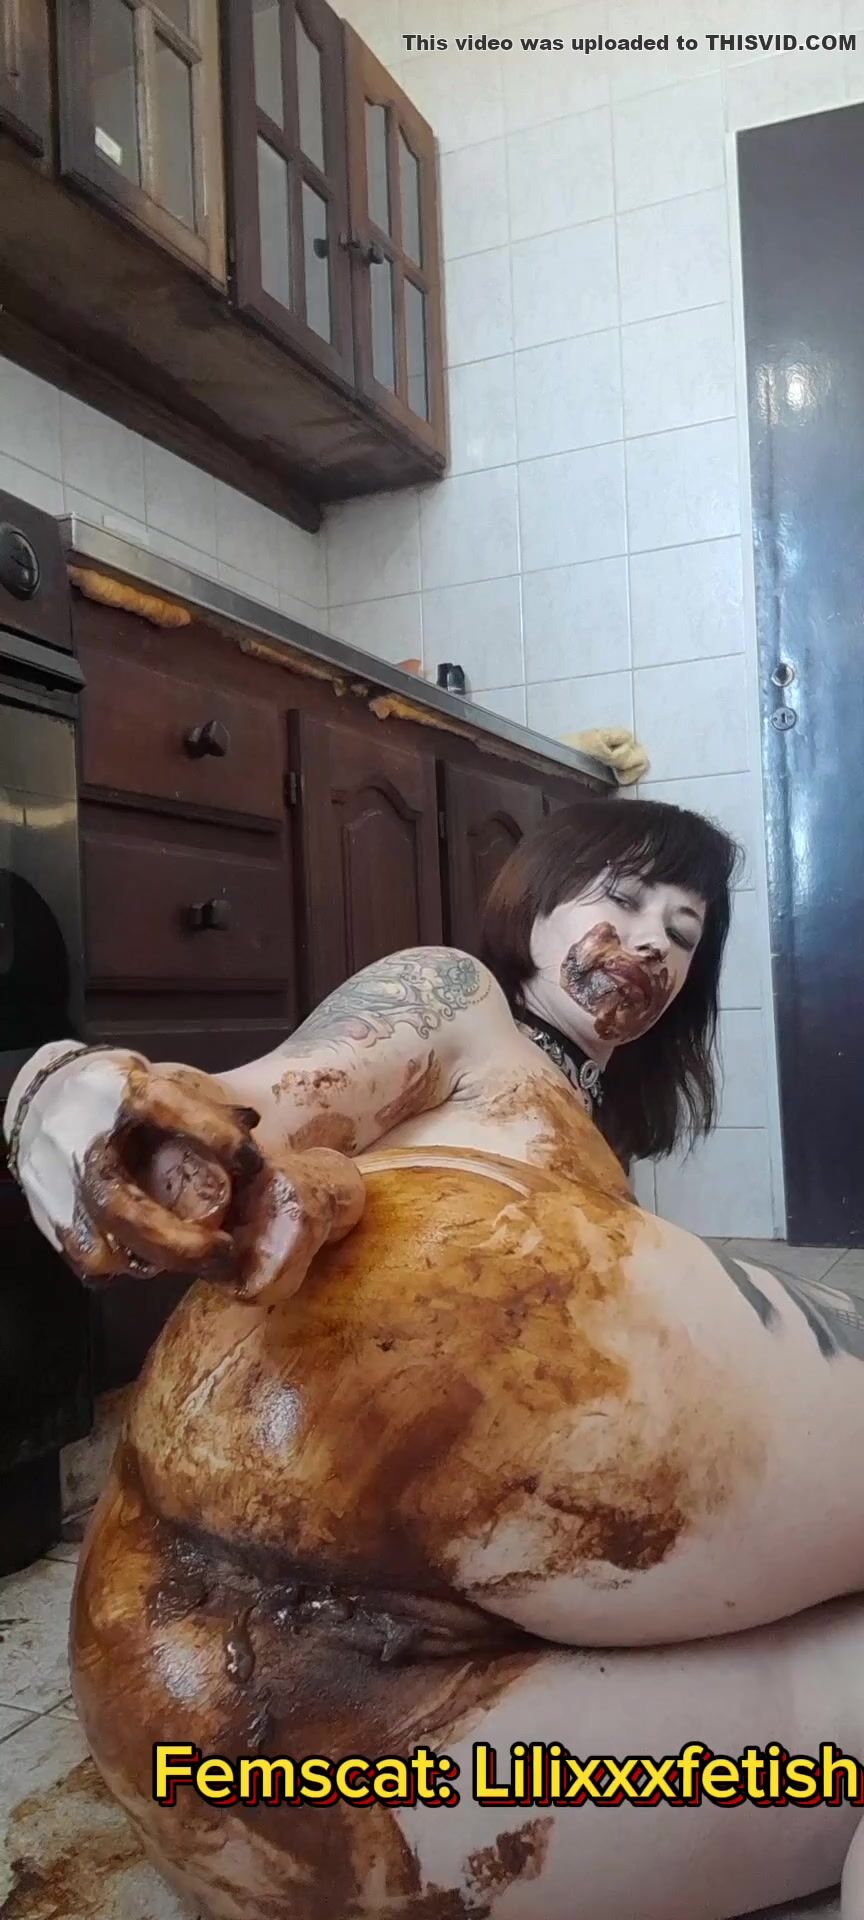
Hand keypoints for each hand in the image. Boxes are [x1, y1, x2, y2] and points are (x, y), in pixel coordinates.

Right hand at [5, 1044, 262, 1282]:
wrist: (46, 1099)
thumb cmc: (119, 1096)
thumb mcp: (159, 1081)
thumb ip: (202, 1105)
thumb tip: (254, 1122)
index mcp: (116, 1094)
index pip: (165, 1108)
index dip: (213, 1134)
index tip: (254, 1162)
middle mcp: (83, 1142)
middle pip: (121, 1205)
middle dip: (177, 1240)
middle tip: (224, 1252)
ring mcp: (60, 1184)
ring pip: (99, 1245)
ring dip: (152, 1260)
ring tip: (194, 1260)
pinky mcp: (52, 1214)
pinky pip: (86, 1257)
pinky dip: (121, 1266)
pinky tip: (149, 1259)